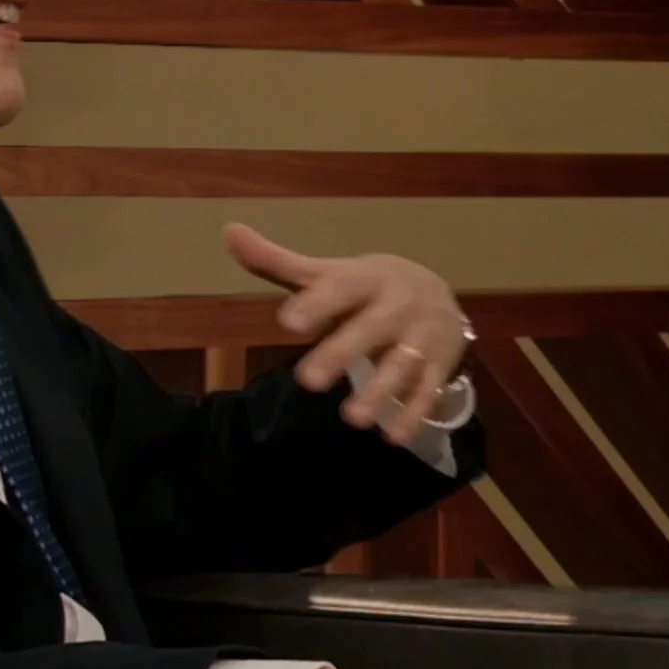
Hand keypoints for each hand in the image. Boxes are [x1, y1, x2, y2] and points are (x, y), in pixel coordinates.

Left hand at [226, 224, 469, 444]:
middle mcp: (396, 306)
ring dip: (379, 391)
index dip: (317, 304)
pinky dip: (413, 413)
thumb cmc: (368, 288)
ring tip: (352, 419)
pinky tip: (393, 436)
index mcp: (366, 279)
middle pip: (370, 330)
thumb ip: (278, 262)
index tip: (288, 322)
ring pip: (402, 364)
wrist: (440, 295)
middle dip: (341, 354)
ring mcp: (421, 336)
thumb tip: (229, 232)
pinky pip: (427, 390)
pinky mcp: (438, 363)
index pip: (340, 289)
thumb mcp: (330, 274)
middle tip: (309, 381)